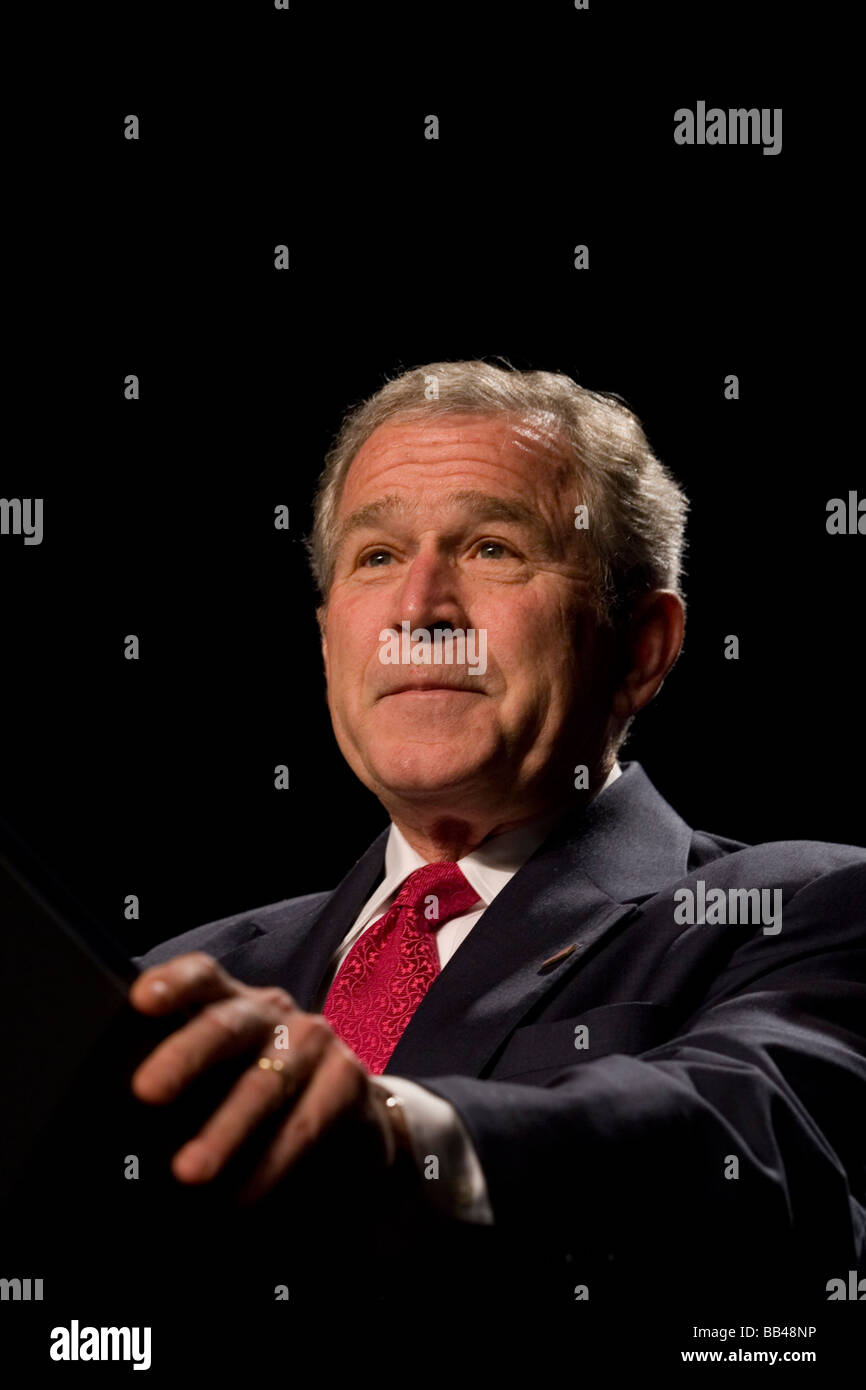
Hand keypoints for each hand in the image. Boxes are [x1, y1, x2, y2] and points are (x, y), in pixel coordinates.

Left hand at [128, 952, 411, 1203]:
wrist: (353, 1116)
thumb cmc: (264, 1093)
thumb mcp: (223, 1075)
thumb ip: (185, 1081)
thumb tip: (121, 1122)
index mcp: (232, 1003)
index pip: (202, 978)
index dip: (173, 983)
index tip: (140, 1000)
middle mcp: (272, 1013)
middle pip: (226, 1025)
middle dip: (184, 1056)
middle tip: (145, 1091)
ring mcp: (314, 1041)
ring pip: (263, 1084)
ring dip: (224, 1130)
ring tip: (188, 1171)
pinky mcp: (348, 1078)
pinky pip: (305, 1122)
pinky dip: (272, 1161)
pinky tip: (244, 1193)